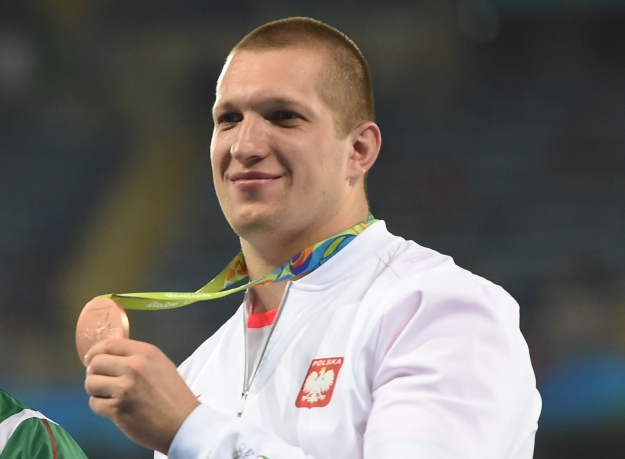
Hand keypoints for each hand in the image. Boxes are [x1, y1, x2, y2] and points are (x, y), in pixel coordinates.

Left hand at [84, 338, 199, 453]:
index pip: (108, 344)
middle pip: (95, 363)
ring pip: (91, 383)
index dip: (95, 353)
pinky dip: (100, 406)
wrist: (183, 422)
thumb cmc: (174, 395)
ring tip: (109, 395)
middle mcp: (134, 367)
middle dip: (94, 373)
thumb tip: (110, 355)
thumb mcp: (161, 365)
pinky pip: (94, 403)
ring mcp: (125, 388)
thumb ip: (138, 357)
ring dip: (96, 390)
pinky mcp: (118, 409)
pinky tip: (114, 408)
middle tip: (101, 380)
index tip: (91, 360)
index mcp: (146, 353)